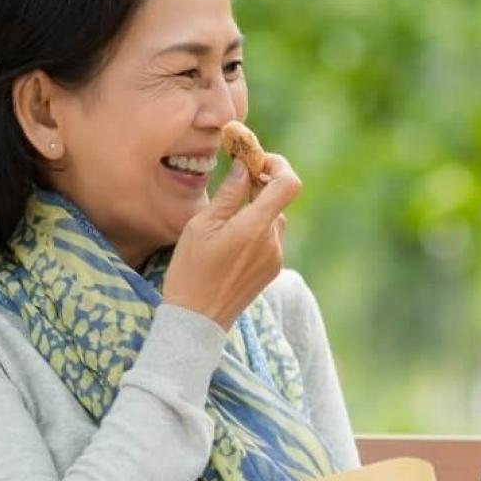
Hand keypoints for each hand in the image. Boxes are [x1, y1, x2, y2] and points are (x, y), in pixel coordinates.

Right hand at [162, 153, 300, 328]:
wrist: (197, 320)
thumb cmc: (191, 270)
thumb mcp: (202, 225)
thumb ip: (229, 194)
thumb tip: (245, 167)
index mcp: (256, 227)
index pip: (288, 184)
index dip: (278, 166)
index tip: (257, 161)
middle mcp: (273, 242)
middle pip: (278, 201)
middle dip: (260, 187)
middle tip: (234, 181)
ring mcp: (276, 258)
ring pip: (273, 220)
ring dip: (256, 210)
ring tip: (225, 218)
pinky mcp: (272, 270)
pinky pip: (270, 239)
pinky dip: (256, 230)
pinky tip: (230, 241)